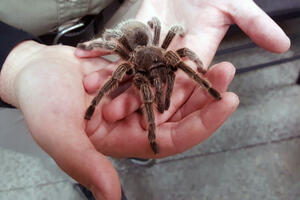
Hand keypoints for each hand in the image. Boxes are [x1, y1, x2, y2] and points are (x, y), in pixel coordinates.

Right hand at [0, 40, 237, 198]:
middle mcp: (136, 120)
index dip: (202, 124)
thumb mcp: (59, 135)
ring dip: (196, 78)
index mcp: (125, 140)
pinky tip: (190, 54)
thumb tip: (111, 199)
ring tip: (218, 63)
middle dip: (206, 95)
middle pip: (180, 113)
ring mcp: (136, 97)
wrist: (33, 70)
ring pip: (174, 92)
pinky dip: (176, 64)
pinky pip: (161, 72)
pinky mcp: (133, 76)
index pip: (173, 139)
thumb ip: (85, 164)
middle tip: (227, 75)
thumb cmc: (41, 102)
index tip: (227, 103)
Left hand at [74, 0, 288, 134]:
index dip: (168, 104)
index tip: (153, 116)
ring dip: (110, 82)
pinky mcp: (131, 39)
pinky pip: (114, 50)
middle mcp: (166, 65)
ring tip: (92, 90)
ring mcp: (146, 53)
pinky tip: (83, 64)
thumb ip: (254, 25)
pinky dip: (100, 56)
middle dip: (131, 100)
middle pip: (148, 88)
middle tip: (112, 113)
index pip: (179, 91)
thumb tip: (282, 44)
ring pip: (127, 72)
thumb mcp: (235, 5)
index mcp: (189, 65)